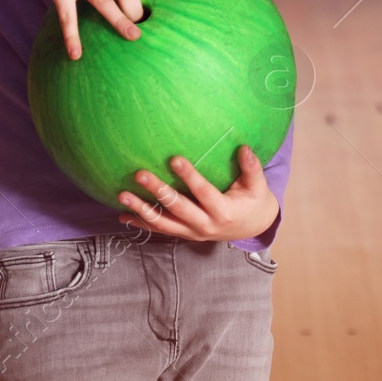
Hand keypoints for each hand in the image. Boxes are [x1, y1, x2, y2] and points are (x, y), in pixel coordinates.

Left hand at [117, 145, 279, 242]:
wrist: (252, 228)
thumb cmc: (254, 201)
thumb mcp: (258, 186)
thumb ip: (252, 168)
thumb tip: (244, 147)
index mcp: (224, 212)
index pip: (203, 192)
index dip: (189, 177)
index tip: (174, 159)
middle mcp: (206, 226)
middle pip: (178, 209)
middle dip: (158, 192)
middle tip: (140, 175)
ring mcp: (193, 233)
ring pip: (163, 224)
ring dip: (141, 210)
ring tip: (122, 195)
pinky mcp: (185, 234)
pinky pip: (160, 230)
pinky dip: (141, 223)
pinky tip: (123, 215)